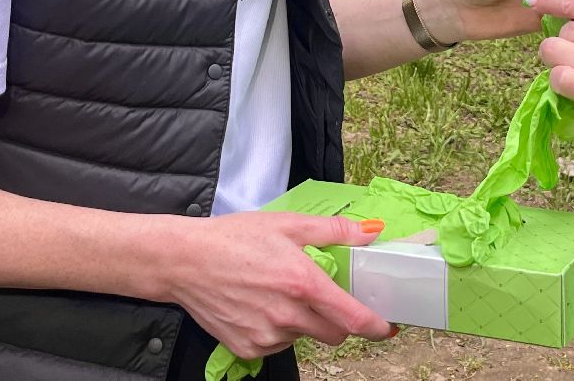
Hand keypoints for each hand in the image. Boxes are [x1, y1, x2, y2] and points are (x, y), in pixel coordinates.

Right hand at [165, 211, 395, 358]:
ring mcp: (266, 337)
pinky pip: (278, 345)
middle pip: (333, 334)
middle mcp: (287, 316)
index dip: (375, 326)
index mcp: (303, 284)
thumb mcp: (289, 225)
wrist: (186, 261)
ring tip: (279, 293)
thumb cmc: (236, 238)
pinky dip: (279, 330)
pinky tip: (262, 306)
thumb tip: (372, 230)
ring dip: (304, 322)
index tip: (387, 327)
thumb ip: (335, 231)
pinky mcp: (247, 349)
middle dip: (337, 320)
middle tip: (323, 297)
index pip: (352, 318)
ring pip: (304, 337)